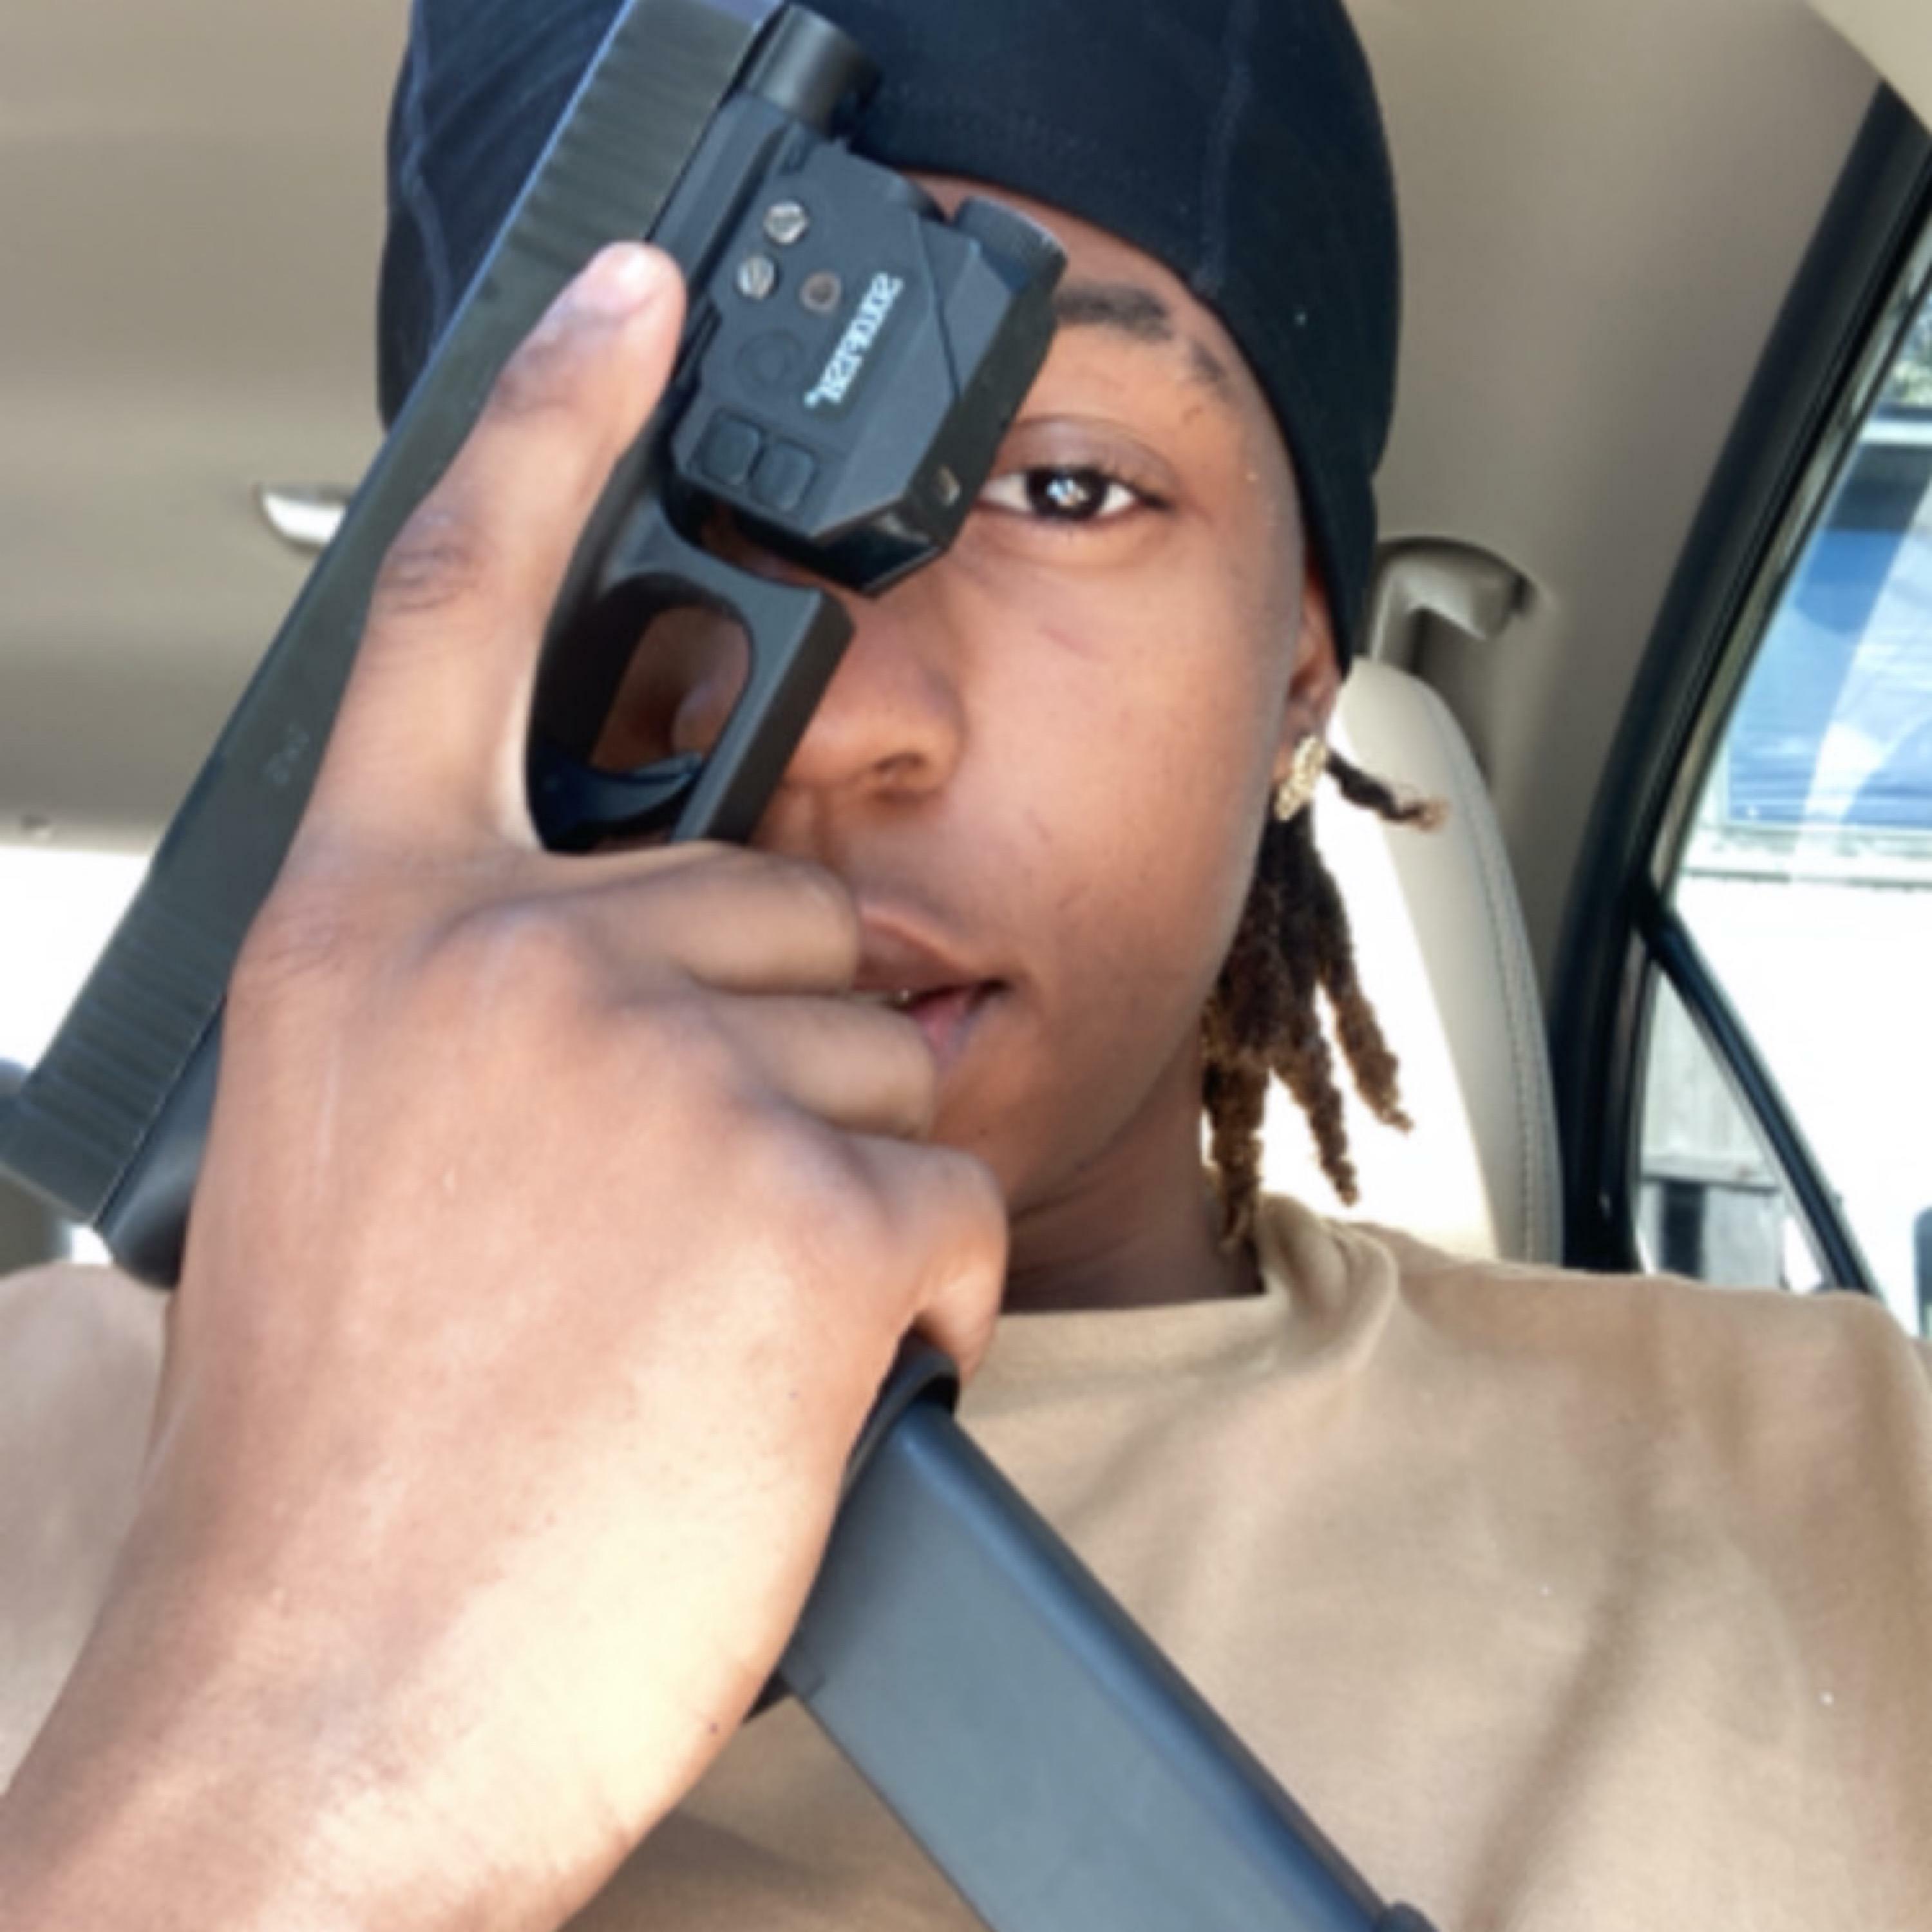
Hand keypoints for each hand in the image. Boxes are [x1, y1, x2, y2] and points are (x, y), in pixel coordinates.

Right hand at [0, 244, 1005, 1931]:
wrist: (331, 1703)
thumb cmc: (351, 1449)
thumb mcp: (355, 1157)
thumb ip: (486, 1007)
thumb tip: (629, 968)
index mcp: (381, 935)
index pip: (462, 603)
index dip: (554, 426)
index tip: (633, 297)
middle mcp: (517, 961)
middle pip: (780, 905)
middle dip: (765, 1055)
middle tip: (651, 1234)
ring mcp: (669, 1072)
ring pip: (881, 1053)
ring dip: (830, 1187)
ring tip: (688, 1333)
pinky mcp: (812, 1208)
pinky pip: (951, 1200)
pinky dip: (912, 1304)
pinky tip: (787, 1393)